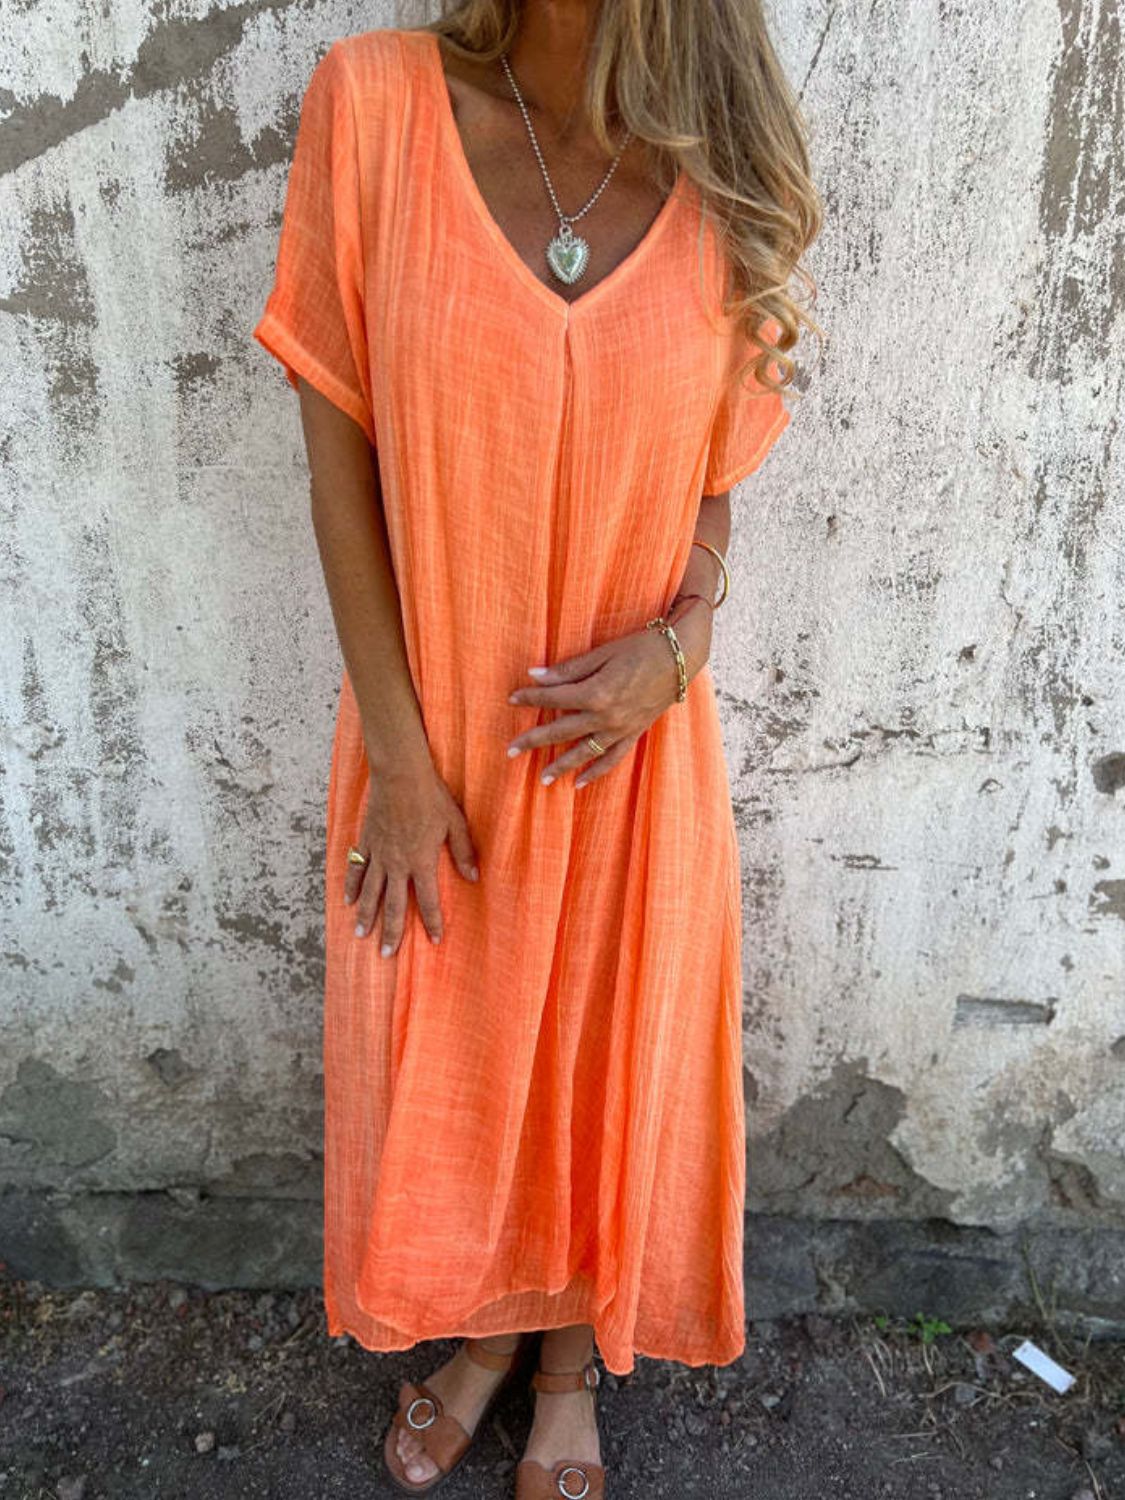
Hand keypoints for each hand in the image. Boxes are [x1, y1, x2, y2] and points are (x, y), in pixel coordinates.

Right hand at [345, 760, 478, 954]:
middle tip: (387, 954)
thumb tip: (474, 878)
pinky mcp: (366, 841)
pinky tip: (348, 900)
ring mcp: (379, 854)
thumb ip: (463, 853)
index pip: (428, 901)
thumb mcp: (455, 824)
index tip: (435, 941)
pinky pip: (356, 868)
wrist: (400, 775)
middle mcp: (398, 864)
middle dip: (392, 932)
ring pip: (370, 892)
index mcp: (422, 862)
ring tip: (362, 935)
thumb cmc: (431, 797)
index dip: (433, 922)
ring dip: (367, 915)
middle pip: (393, 905)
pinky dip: (351, 885)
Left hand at [506, 603, 710, 788]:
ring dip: (561, 766)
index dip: (530, 698)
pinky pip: (611, 759)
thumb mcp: (602, 653)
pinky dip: (595, 773)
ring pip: (584, 752)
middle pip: (561, 731)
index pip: (553, 698)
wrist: (680, 658)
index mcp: (596, 693)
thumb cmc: (641, 648)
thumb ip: (569, 669)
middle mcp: (606, 716)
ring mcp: (620, 729)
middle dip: (533, 740)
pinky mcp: (633, 734)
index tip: (512, 699)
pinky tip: (579, 783)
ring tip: (541, 778)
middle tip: (510, 751)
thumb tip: (535, 675)